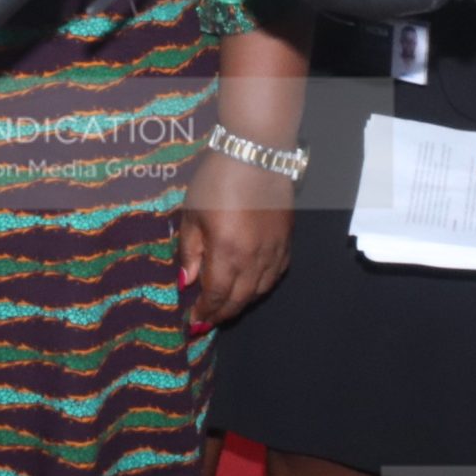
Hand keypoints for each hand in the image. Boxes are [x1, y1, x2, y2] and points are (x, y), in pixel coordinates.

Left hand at [176, 150, 294, 331]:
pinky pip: (277, 273)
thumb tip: (187, 282)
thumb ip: (189, 252)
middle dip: (222, 314)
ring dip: (242, 302)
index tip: (193, 322)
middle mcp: (254, 259)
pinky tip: (251, 284)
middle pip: (239, 300)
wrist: (255, 153)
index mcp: (227, 253)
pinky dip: (262, 285)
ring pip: (260, 290)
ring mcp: (274, 250)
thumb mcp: (192, 214)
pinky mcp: (287, 240)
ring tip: (226, 304)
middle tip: (207, 320)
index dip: (205, 313)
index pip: (216, 296)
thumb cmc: (216, 180)